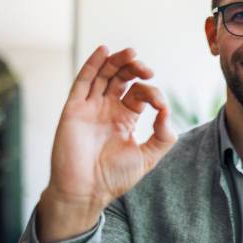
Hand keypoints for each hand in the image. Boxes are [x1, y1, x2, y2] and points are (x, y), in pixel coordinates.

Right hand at [37, 46, 176, 242]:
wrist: (86, 192)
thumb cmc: (114, 178)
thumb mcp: (148, 157)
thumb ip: (163, 136)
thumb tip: (168, 112)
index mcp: (125, 118)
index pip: (140, 93)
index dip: (152, 93)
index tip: (161, 107)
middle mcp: (107, 109)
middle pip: (121, 78)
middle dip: (135, 68)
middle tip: (146, 69)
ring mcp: (90, 107)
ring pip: (103, 74)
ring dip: (117, 61)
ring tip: (131, 53)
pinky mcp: (74, 109)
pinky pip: (83, 81)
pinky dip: (92, 64)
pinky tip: (104, 50)